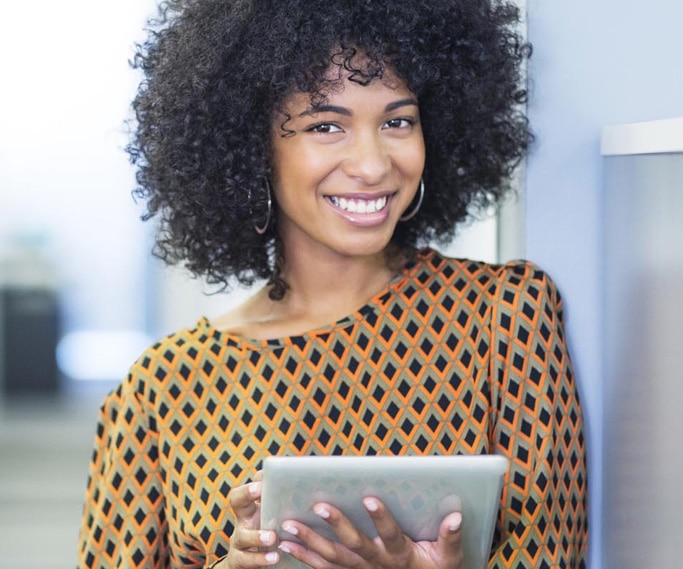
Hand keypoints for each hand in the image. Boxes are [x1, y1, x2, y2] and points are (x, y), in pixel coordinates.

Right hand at [219, 471, 279, 568]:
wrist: (250, 562)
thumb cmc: (270, 534)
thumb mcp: (275, 518)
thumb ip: (287, 506)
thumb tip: (313, 485)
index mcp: (253, 507)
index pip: (255, 484)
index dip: (258, 479)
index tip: (270, 474)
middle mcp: (243, 520)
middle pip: (237, 500)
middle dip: (246, 492)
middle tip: (259, 488)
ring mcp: (239, 540)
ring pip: (242, 535)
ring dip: (257, 536)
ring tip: (272, 537)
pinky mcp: (238, 560)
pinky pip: (245, 559)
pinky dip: (260, 558)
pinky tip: (274, 557)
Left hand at [277, 497, 462, 568]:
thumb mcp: (449, 559)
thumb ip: (450, 538)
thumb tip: (456, 516)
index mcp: (401, 556)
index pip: (391, 536)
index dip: (381, 518)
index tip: (368, 497)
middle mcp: (378, 565)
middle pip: (355, 546)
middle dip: (336, 525)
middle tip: (319, 506)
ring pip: (333, 558)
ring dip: (310, 542)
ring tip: (288, 524)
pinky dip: (305, 557)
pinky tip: (287, 544)